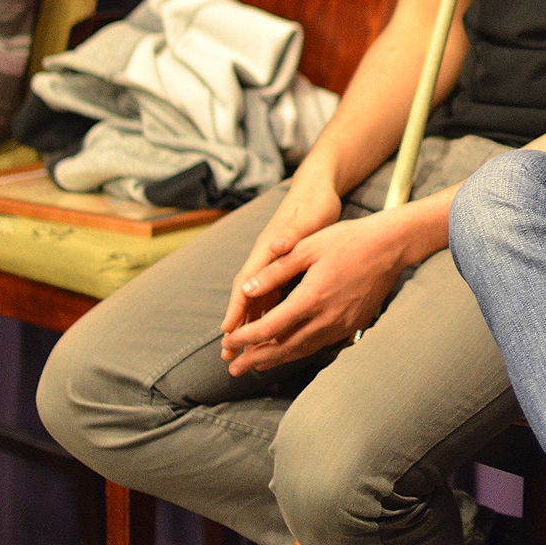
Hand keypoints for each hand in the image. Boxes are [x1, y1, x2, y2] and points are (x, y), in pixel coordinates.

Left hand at [218, 204, 425, 373]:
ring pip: (302, 350)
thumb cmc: (348, 240)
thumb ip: (275, 271)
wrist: (391, 246)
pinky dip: (299, 351)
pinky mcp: (353, 325)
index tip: (227, 342)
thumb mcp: (307, 247)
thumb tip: (246, 289)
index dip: (245, 338)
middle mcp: (326, 318)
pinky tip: (289, 352)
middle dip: (255, 359)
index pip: (269, 327)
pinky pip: (320, 344)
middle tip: (234, 369)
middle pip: (283, 347)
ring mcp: (342, 324)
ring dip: (276, 360)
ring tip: (255, 366)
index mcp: (310, 297)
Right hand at [221, 167, 343, 338]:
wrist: (318, 189)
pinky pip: (269, 296)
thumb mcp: (306, 220)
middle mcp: (265, 258)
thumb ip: (291, 234)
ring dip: (249, 325)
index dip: (237, 307)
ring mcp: (272, 263)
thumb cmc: (314, 204)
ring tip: (242, 353)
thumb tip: (275, 245)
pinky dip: (265, 315)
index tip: (228, 331)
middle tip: (227, 354)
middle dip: (237, 325)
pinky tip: (267, 334)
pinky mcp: (282, 266)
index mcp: (267, 249)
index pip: (247, 282)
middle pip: (246, 296)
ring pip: (257, 299)